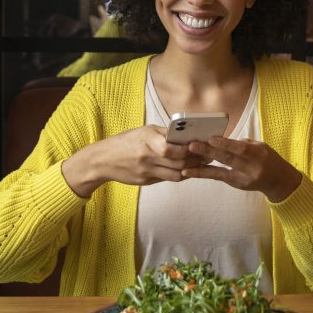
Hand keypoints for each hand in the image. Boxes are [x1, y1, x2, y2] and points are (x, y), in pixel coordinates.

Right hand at [62, 126, 203, 197]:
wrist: (103, 160)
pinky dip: (179, 174)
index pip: (172, 148)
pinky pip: (167, 179)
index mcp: (146, 140)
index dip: (189, 149)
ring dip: (191, 170)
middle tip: (209, 156)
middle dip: (196, 160)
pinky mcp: (145, 181)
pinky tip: (187, 170)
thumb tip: (185, 135)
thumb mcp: (143, 131)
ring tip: (201, 164)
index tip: (201, 145)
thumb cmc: (125, 142)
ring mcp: (146, 171)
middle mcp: (147, 157)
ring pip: (176, 174)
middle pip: (178, 162)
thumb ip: (163, 133)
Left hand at [182, 136, 301, 202]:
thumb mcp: (260, 146)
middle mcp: (251, 168)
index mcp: (259, 155)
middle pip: (228, 160)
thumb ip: (242, 144)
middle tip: (192, 145)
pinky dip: (202, 174)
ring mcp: (243, 178)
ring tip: (186, 163)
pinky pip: (217, 178)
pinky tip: (189, 171)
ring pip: (220, 172)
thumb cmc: (267, 158)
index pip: (241, 149)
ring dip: (201, 167)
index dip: (226, 144)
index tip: (211, 138)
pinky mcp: (236, 184)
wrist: (278, 180)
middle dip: (209, 152)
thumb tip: (219, 139)